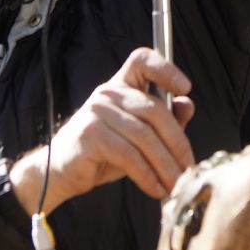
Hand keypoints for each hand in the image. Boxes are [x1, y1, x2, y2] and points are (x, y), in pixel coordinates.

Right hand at [10, 48, 195, 211]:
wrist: (61, 173)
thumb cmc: (102, 153)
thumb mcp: (137, 136)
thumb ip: (163, 120)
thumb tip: (187, 105)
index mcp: (120, 85)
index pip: (141, 60)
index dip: (165, 69)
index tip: (185, 88)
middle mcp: (108, 93)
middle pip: (154, 110)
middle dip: (177, 143)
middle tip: (188, 169)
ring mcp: (97, 112)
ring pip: (144, 137)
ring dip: (165, 165)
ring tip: (176, 184)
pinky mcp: (91, 135)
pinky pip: (129, 155)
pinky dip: (147, 175)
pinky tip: (156, 188)